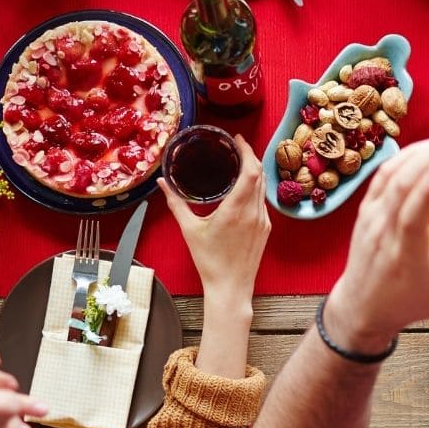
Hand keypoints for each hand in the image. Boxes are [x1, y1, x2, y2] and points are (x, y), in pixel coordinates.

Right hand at [158, 134, 270, 306]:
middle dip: (250, 155)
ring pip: (263, 187)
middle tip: (237, 145)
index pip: (251, 170)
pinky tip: (245, 187)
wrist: (231, 288)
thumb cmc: (209, 261)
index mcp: (236, 209)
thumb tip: (162, 184)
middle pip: (259, 174)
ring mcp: (262, 220)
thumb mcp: (190, 230)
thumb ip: (176, 203)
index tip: (237, 139)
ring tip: (240, 161)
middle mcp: (254, 212)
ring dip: (254, 171)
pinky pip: (262, 201)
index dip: (247, 151)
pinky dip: (255, 188)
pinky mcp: (265, 229)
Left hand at [326, 122, 428, 352]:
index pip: (413, 216)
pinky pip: (383, 175)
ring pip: (392, 173)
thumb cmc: (412, 302)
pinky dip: (404, 156)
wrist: (362, 309)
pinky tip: (426, 145)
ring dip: (422, 148)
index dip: (427, 188)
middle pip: (405, 184)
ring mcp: (371, 217)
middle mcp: (384, 231)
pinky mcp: (365, 209)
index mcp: (407, 255)